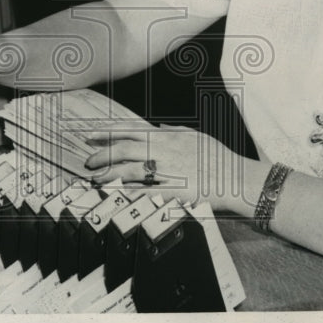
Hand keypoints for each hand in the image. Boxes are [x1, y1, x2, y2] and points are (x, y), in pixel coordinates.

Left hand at [83, 124, 248, 210]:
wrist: (233, 179)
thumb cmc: (216, 157)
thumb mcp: (194, 136)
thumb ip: (172, 131)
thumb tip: (158, 128)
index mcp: (166, 136)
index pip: (129, 130)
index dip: (107, 132)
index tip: (90, 135)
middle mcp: (162, 151)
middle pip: (123, 150)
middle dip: (101, 155)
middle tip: (88, 162)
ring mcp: (164, 172)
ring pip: (127, 171)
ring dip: (107, 175)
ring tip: (95, 179)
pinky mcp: (168, 192)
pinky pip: (140, 192)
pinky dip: (124, 193)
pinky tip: (113, 194)